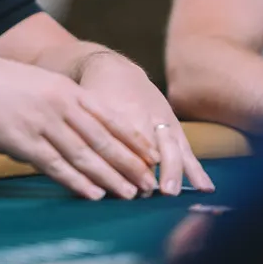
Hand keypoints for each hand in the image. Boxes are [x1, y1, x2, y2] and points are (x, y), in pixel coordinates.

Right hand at [0, 53, 161, 200]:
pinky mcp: (23, 142)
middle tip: (150, 182)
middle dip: (130, 163)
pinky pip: (55, 166)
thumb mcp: (39, 84)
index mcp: (67, 90)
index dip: (133, 138)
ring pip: (84, 155)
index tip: (153, 155)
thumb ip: (61, 102)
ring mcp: (42, 123)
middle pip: (103, 139)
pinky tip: (93, 194)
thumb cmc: (0, 84)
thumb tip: (79, 124)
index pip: (109, 117)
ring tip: (130, 193)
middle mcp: (61, 105)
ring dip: (110, 177)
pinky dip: (77, 182)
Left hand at [77, 52, 214, 195]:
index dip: (125, 159)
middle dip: (150, 166)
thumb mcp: (80, 106)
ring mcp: (161, 121)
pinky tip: (206, 188)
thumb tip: (56, 162)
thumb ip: (77, 131)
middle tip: (151, 190)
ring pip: (171, 146)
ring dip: (173, 170)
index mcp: (117, 110)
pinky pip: (186, 149)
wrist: (113, 71)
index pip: (124, 137)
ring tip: (172, 192)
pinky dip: (196, 168)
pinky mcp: (173, 127)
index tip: (124, 181)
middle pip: (149, 144)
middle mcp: (143, 116)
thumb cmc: (89, 96)